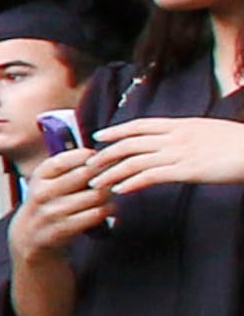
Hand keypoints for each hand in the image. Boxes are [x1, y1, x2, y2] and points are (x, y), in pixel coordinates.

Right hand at [9, 146, 108, 260]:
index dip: (90, 156)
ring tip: (112, 192)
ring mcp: (51, 212)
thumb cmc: (48, 202)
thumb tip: (104, 155)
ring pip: (95, 195)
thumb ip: (71, 165)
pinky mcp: (63, 229)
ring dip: (109, 193)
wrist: (28, 236)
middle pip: (85, 174)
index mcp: (40, 175)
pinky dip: (108, 210)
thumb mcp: (48, 180)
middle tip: (115, 175)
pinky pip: (96, 214)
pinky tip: (107, 208)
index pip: (68, 158)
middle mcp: (42, 192)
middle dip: (104, 173)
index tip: (101, 159)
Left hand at [83, 114, 243, 201]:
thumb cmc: (238, 143)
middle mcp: (175, 136)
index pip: (140, 125)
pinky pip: (150, 176)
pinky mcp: (186, 170)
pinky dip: (131, 183)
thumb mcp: (208, 131)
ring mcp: (179, 153)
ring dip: (111, 173)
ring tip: (96, 184)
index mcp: (181, 125)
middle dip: (105, 155)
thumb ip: (188, 135)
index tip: (98, 136)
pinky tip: (119, 191)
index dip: (116, 130)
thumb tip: (176, 139)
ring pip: (134, 161)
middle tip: (88, 165)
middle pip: (130, 143)